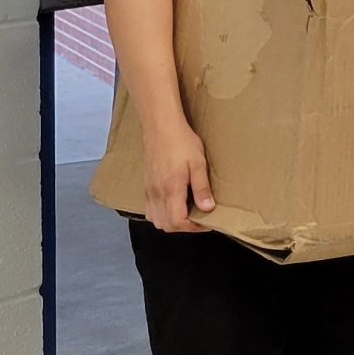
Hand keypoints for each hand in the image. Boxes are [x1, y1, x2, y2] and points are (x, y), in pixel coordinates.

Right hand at [144, 117, 215, 232]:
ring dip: (170, 222)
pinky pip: (148, 210)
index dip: (194, 227)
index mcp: (171, 189)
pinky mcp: (145, 185)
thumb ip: (201, 188)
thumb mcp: (198, 163)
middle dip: (183, 228)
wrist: (160, 127)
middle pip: (166, 225)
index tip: (207, 221)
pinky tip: (172, 205)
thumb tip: (207, 209)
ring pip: (155, 219)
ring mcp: (149, 190)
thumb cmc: (182, 142)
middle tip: (198, 219)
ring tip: (186, 213)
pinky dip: (160, 214)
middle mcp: (157, 193)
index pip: (178, 222)